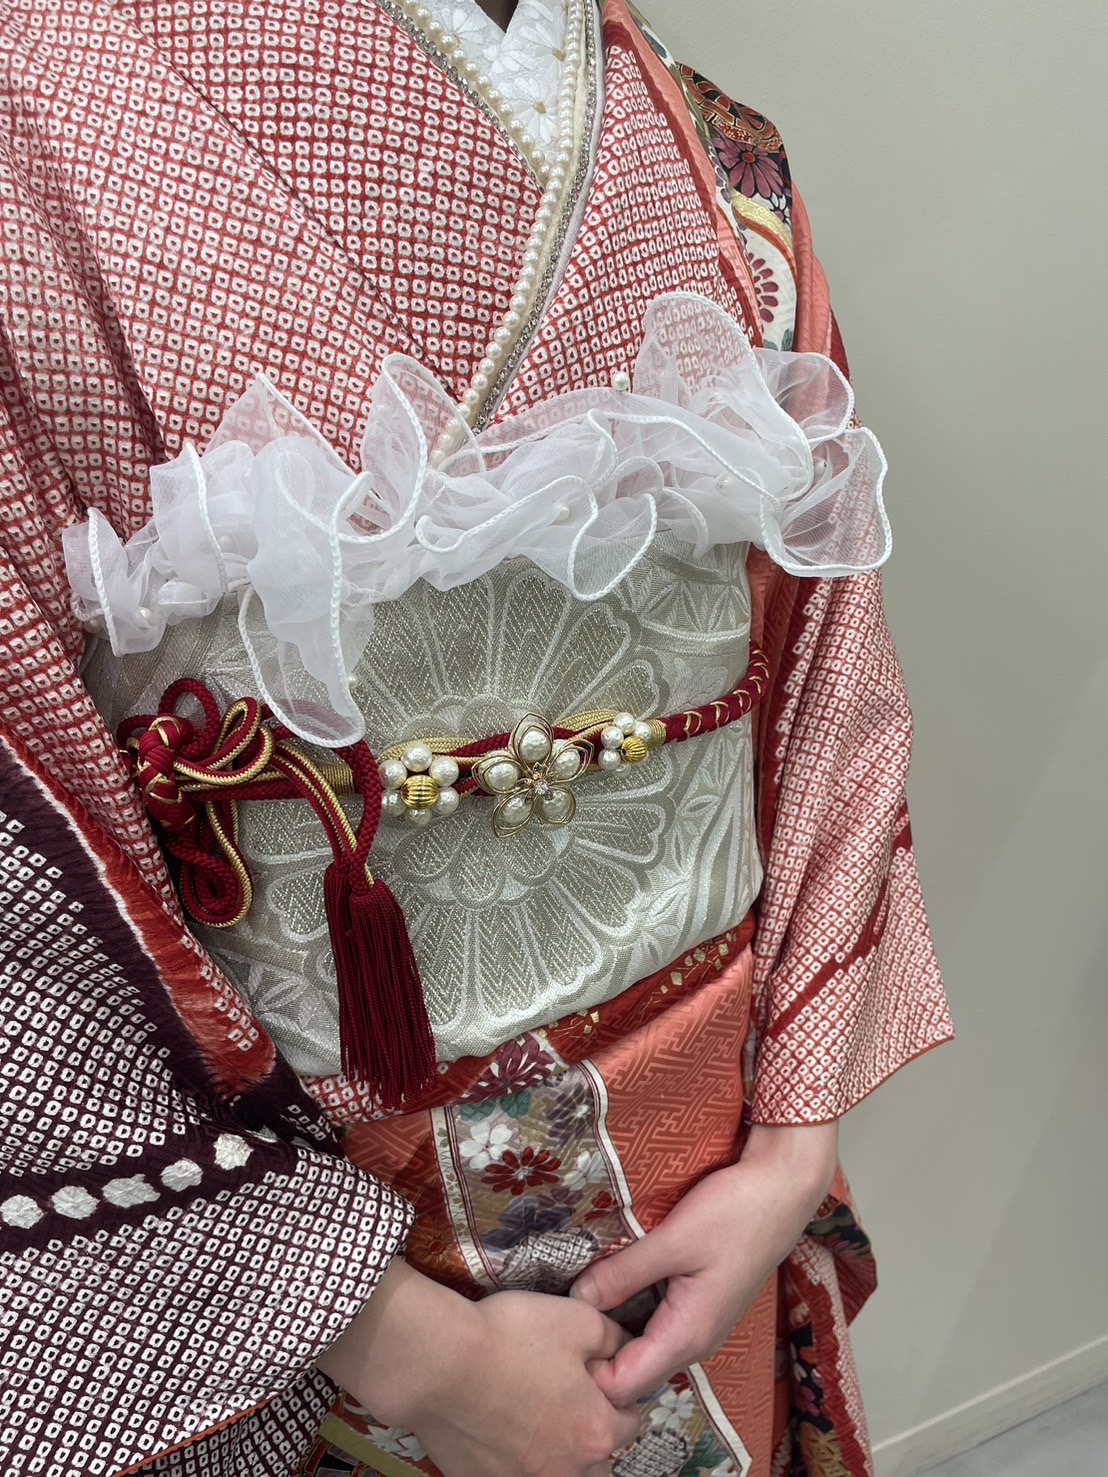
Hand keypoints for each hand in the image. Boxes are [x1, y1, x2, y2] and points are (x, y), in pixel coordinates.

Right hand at [318, 1260, 641, 1476]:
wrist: (437, 1362)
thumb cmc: (510, 1337)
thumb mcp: (579, 1319)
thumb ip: (615, 1339)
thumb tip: (624, 1348)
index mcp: (596, 1432)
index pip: (632, 1421)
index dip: (616, 1391)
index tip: (595, 1372)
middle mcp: (567, 1470)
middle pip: (598, 1458)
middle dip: (591, 1429)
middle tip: (566, 1394)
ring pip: (558, 1472)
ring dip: (557, 1451)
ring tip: (536, 1414)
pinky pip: (514, 1472)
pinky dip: (515, 1456)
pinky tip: (500, 1425)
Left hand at [571, 1123, 838, 1406]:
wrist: (781, 1190)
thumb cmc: (735, 1214)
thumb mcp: (672, 1240)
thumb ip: (622, 1273)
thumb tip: (575, 1298)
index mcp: (685, 1337)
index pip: (622, 1385)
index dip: (586, 1370)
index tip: (556, 1336)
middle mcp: (692, 1343)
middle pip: (629, 1372)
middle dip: (593, 1353)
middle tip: (558, 1315)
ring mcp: (697, 1326)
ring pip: (640, 1347)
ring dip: (610, 1329)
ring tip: (576, 1297)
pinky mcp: (698, 1306)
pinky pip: (654, 1325)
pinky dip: (628, 1312)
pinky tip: (609, 1283)